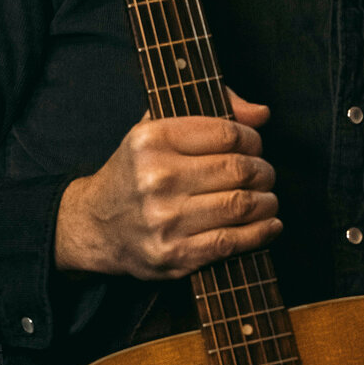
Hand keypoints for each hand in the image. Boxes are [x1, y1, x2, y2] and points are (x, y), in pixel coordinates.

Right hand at [55, 89, 280, 278]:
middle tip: (264, 175)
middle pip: (240, 170)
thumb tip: (261, 113)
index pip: (229, 135)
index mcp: (152, 140)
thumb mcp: (159, 127)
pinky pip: (232, 242)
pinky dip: (261, 233)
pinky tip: (268, 225)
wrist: (95, 226)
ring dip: (267, 202)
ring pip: (242, 204)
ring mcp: (165, 219)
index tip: (255, 148)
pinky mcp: (173, 254)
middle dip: (263, 172)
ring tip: (266, 199)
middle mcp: (157, 178)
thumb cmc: (137, 171)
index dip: (254, 141)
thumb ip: (214, 111)